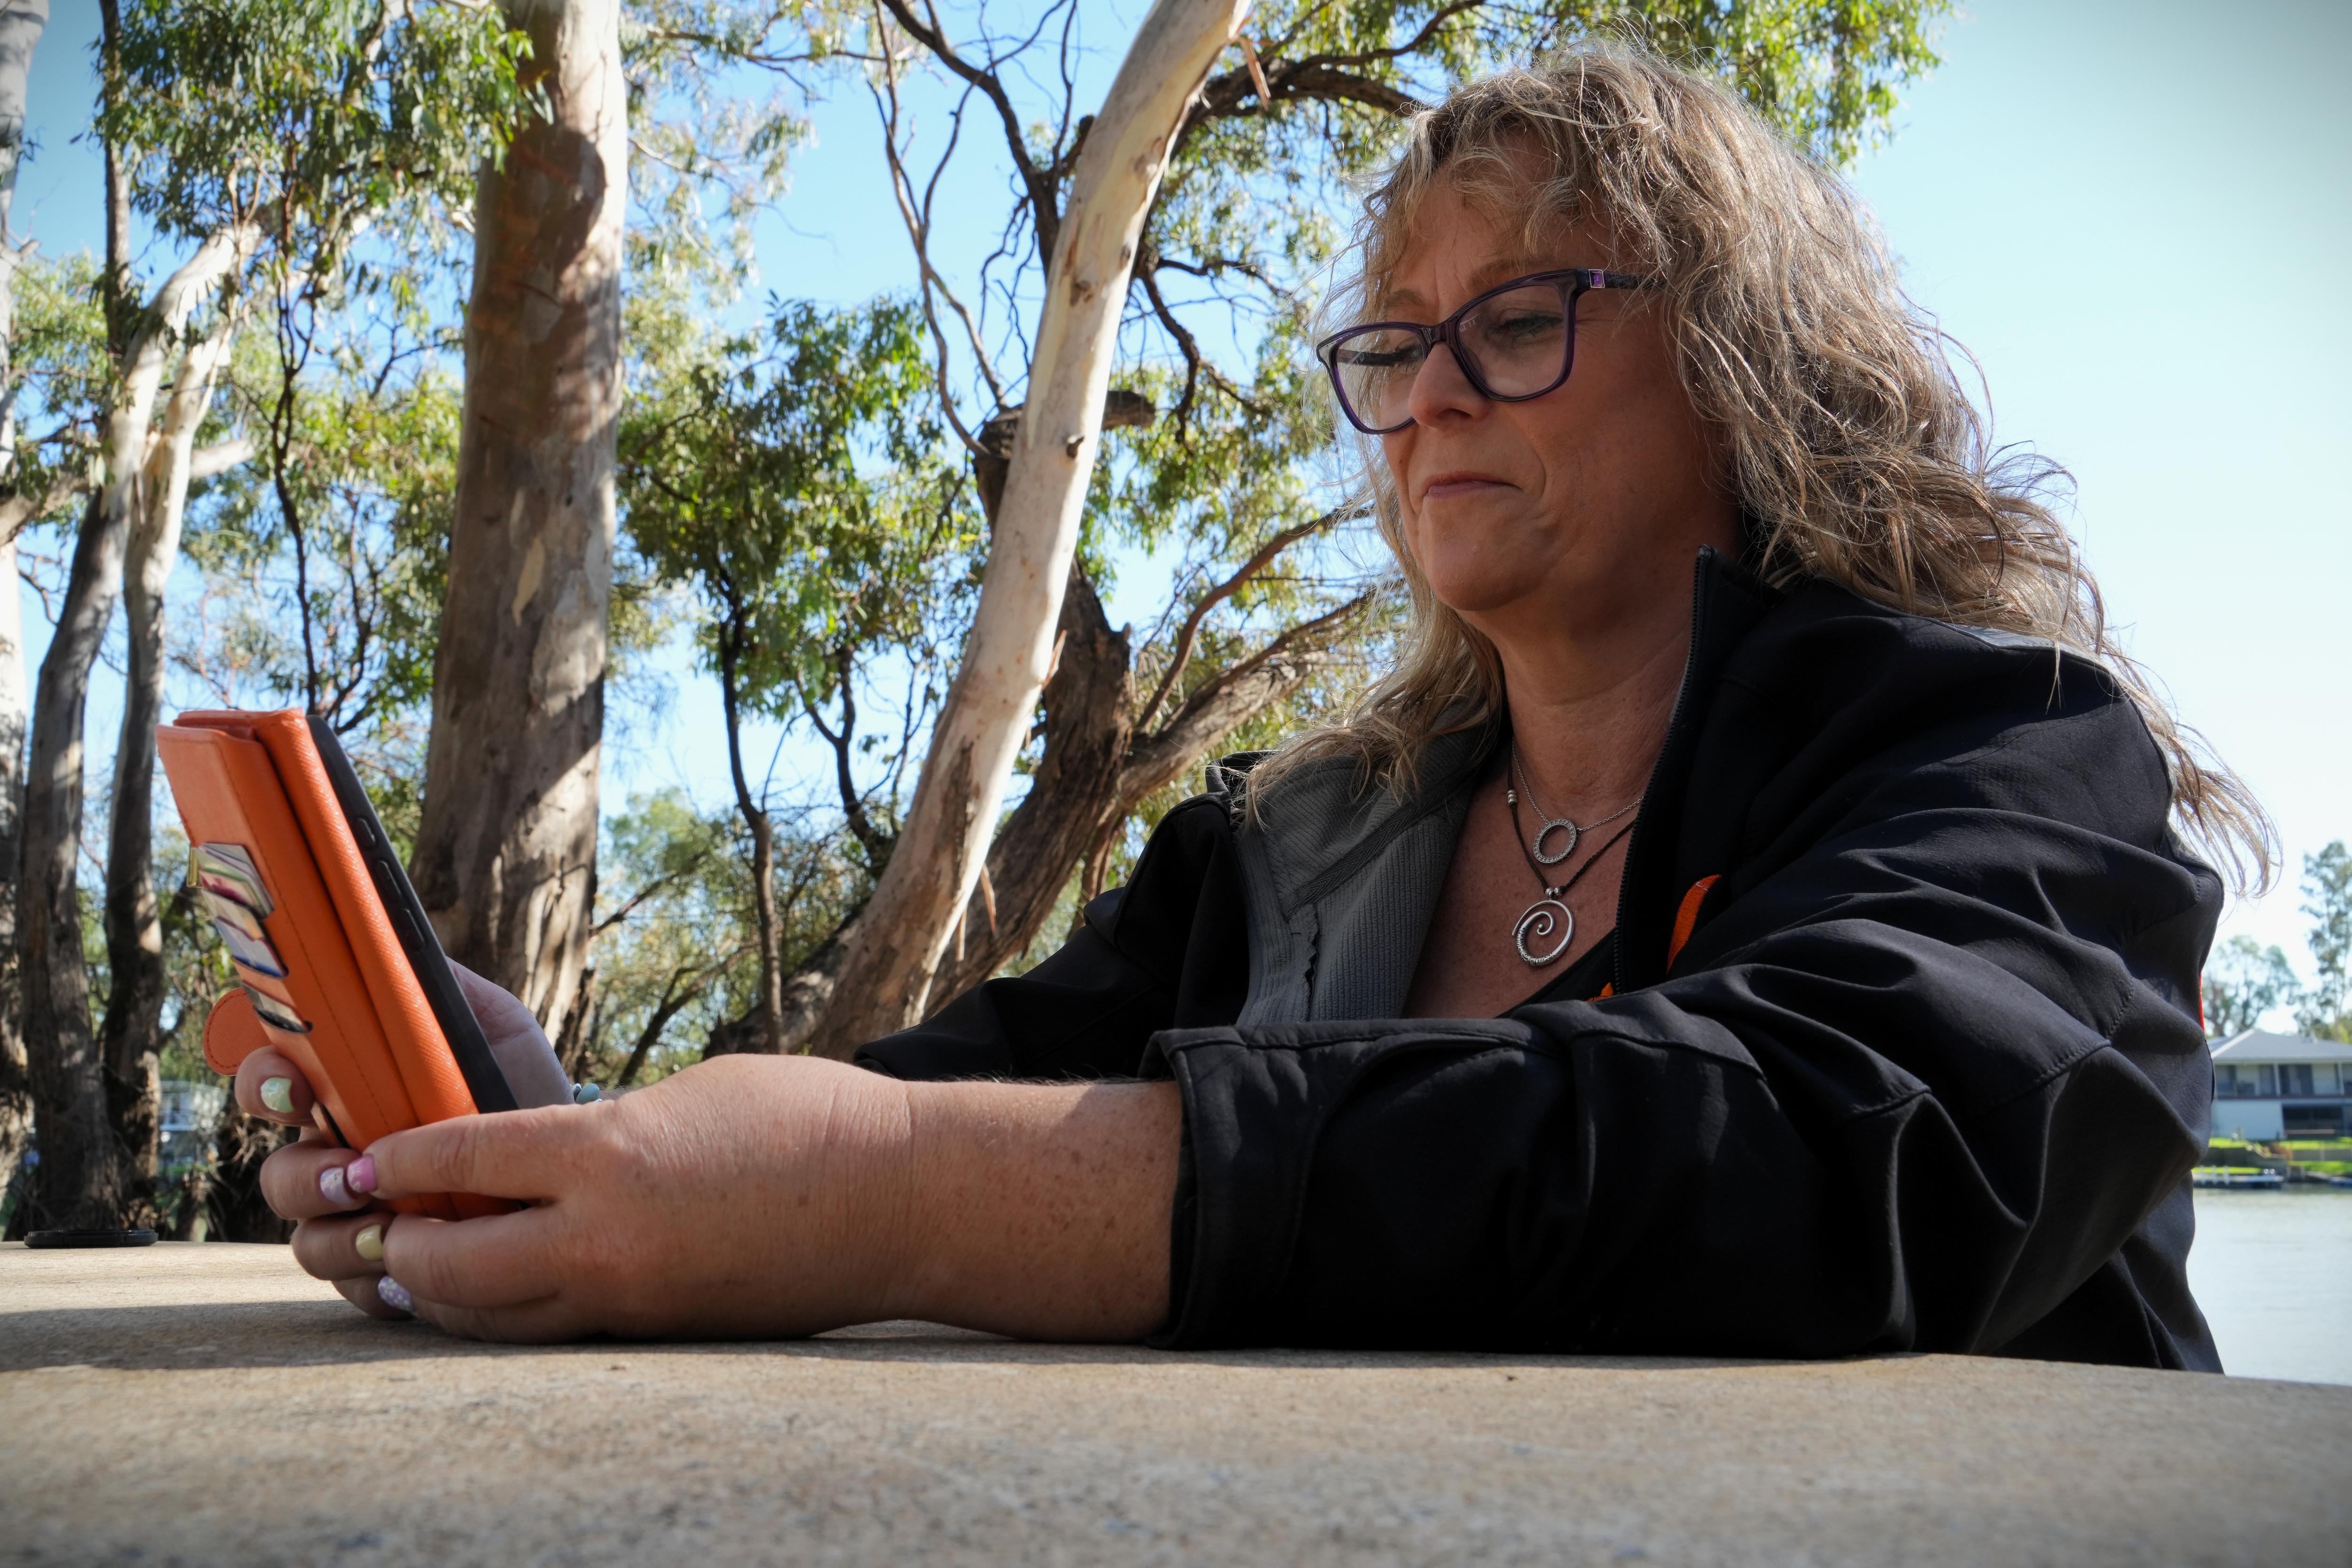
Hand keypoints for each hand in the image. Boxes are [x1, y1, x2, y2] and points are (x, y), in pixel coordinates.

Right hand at [231, 963, 572, 1317]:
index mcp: (349, 1098)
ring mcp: (359, 1222)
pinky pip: (354, 1292)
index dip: (264, 1083)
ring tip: (388, 1229)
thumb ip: (434, 990)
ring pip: (306, 1241)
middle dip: (303, 1178)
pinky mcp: (390, 1276)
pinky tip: (409, 1272)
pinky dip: (374, 1283)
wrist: (574, 1165)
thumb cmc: (520, 1088)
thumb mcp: (489, 1025)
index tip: (295, 1088)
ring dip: (335, 1237)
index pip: (273, 1084)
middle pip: (280, 1177)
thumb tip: (385, 950)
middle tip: (351, 1175)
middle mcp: (341, 1160)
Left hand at [237, 972, 1179, 1341]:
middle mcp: (606, 1239)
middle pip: (445, 1262)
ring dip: (429, 1293)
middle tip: (349, 1223)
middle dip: (384, 1245)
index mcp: (611, 1155)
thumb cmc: (812, 1120)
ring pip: (488, 1314)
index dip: (394, 1158)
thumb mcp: (690, 1093)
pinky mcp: (661, 1331)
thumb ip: (604, 1128)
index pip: (459, 1158)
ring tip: (391, 1270)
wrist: (910, 1198)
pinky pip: (549, 1330)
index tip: (357, 1155)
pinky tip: (482, 1295)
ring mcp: (633, 1298)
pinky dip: (497, 1314)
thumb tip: (543, 1154)